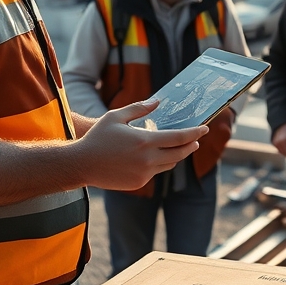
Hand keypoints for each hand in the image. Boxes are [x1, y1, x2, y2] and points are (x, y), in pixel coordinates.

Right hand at [74, 99, 208, 191]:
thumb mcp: (116, 116)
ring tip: (179, 146)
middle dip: (190, 145)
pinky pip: (156, 172)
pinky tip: (157, 156)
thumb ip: (138, 108)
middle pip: (179, 153)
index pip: (179, 137)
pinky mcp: (139, 183)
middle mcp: (147, 159)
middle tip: (196, 139)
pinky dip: (160, 164)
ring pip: (170, 164)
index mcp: (144, 141)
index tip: (205, 128)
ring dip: (177, 155)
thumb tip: (156, 102)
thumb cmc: (98, 137)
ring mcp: (144, 173)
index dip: (195, 133)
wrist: (80, 164)